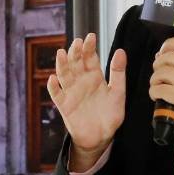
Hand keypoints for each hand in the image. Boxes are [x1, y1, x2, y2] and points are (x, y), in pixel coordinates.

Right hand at [46, 32, 127, 161]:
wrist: (101, 137)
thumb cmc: (110, 115)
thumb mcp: (118, 93)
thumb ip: (118, 73)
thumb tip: (120, 51)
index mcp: (95, 77)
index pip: (90, 58)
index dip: (89, 47)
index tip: (90, 36)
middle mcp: (81, 82)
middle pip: (75, 63)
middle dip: (75, 52)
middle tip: (77, 43)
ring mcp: (71, 93)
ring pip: (64, 75)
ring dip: (62, 64)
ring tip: (62, 54)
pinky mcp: (64, 105)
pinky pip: (56, 94)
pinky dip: (53, 87)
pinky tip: (53, 79)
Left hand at [149, 36, 173, 142]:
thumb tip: (163, 57)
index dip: (168, 44)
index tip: (162, 52)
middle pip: (169, 57)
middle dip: (157, 65)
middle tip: (158, 75)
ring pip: (162, 73)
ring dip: (154, 80)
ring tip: (157, 86)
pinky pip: (160, 89)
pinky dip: (154, 92)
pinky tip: (157, 97)